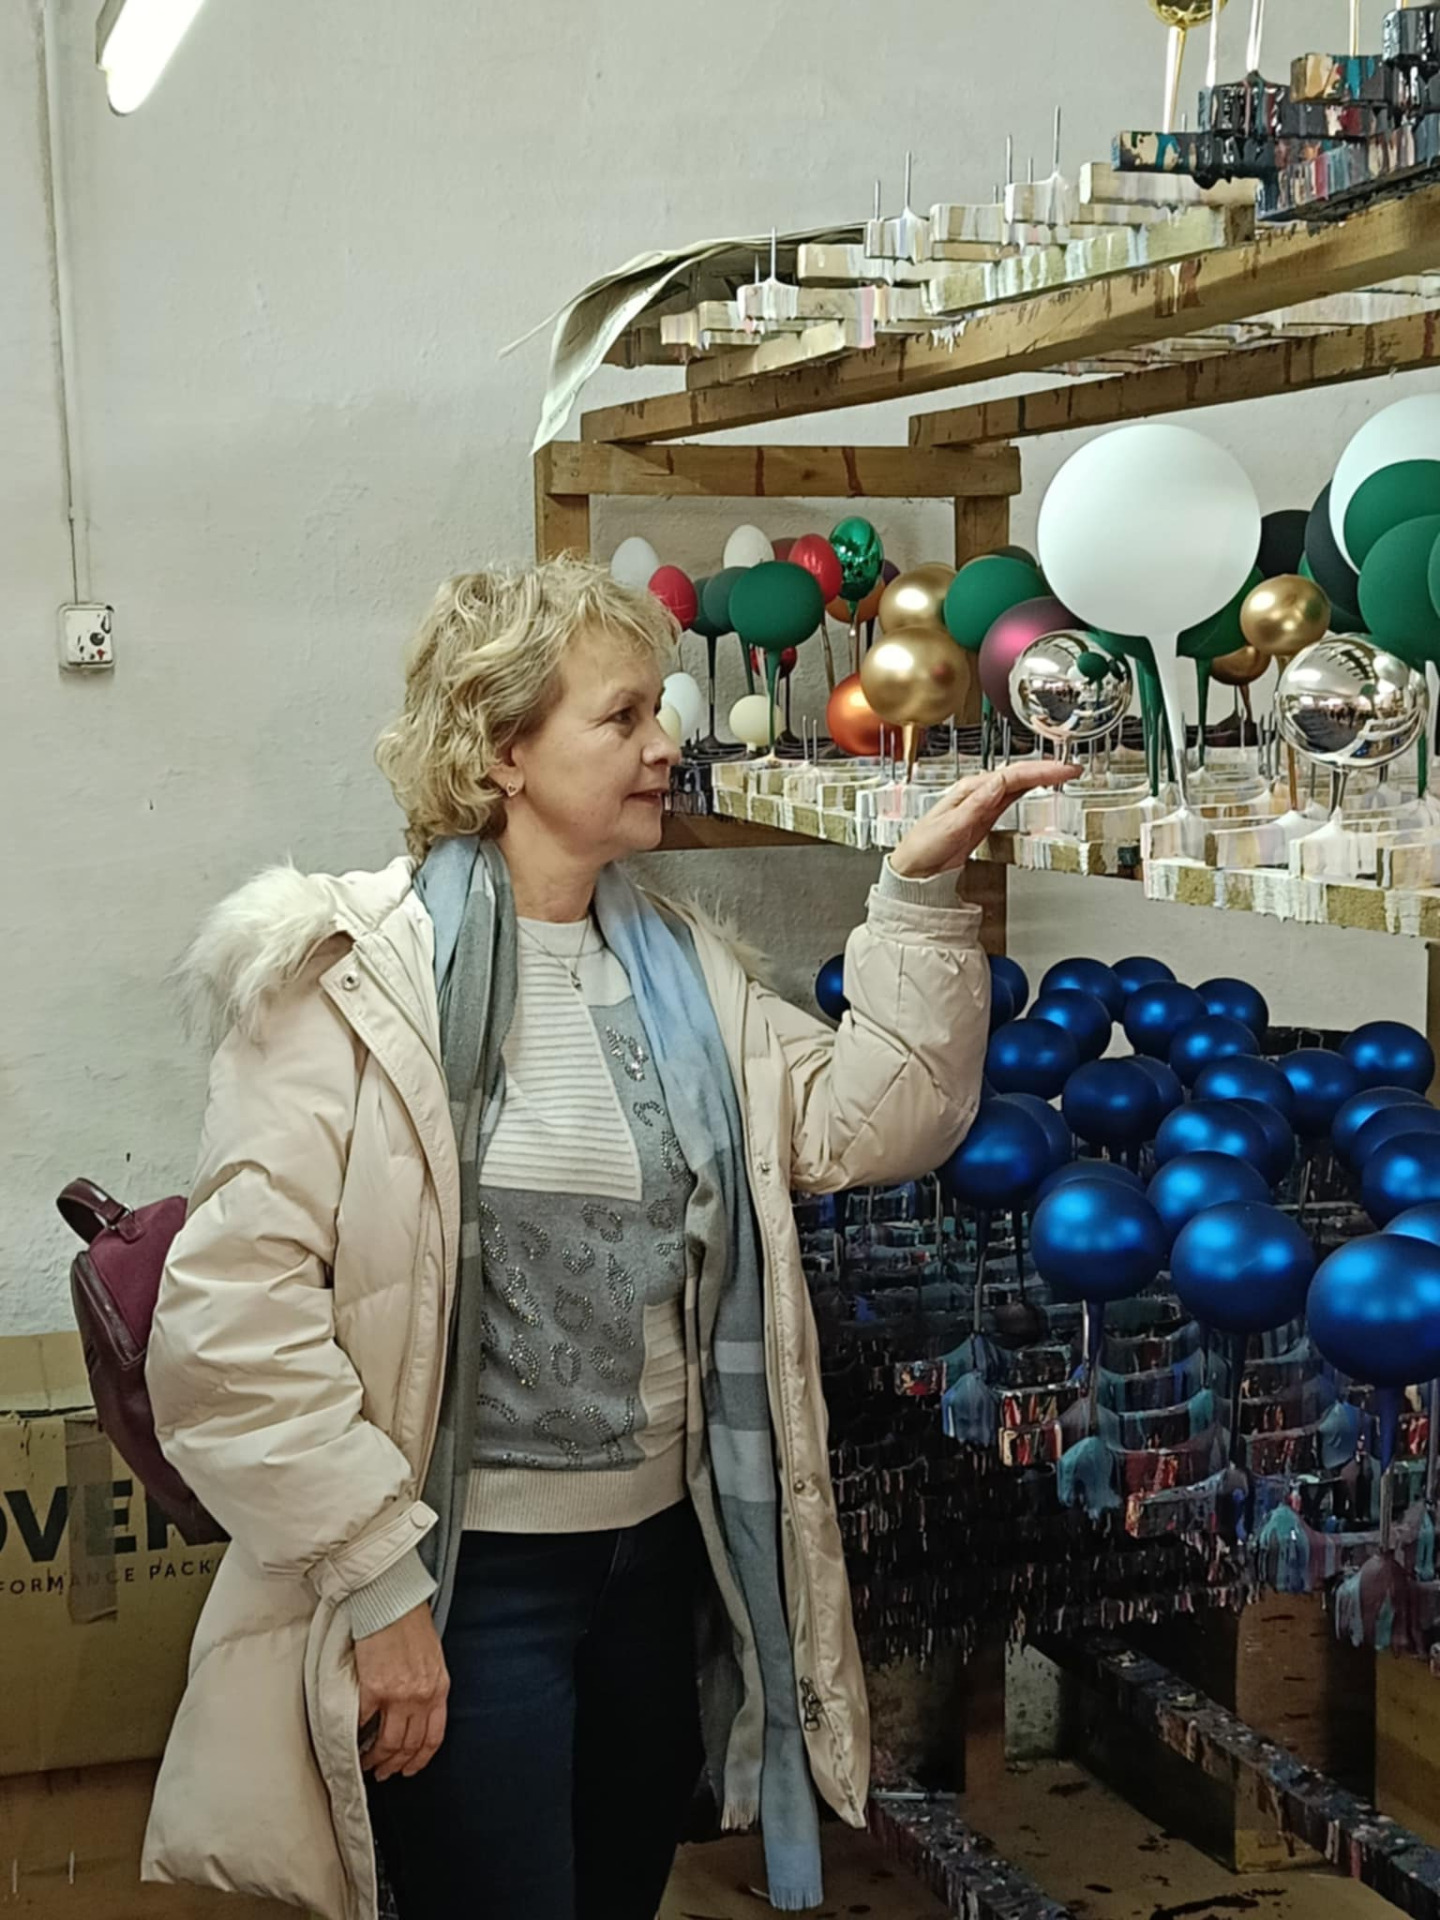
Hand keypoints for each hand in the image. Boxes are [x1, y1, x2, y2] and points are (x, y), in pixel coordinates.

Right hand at [355, 1601, 449, 1780]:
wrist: (392, 1599)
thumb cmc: (410, 1621)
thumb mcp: (432, 1657)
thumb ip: (427, 1684)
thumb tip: (415, 1708)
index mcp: (439, 1688)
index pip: (434, 1736)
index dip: (420, 1759)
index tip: (410, 1769)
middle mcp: (422, 1696)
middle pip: (409, 1745)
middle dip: (395, 1764)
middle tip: (383, 1772)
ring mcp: (398, 1695)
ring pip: (388, 1743)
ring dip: (376, 1758)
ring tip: (367, 1763)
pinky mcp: (374, 1689)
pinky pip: (364, 1723)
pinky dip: (356, 1737)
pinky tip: (352, 1740)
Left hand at [890, 761, 1081, 879]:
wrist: (915, 869)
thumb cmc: (924, 847)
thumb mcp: (952, 825)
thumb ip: (977, 804)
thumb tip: (999, 782)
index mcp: (971, 790)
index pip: (1012, 775)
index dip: (1040, 771)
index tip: (1062, 770)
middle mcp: (978, 792)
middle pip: (1018, 775)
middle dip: (1046, 770)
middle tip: (1072, 769)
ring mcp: (983, 804)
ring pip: (1017, 783)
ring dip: (1041, 777)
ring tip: (1063, 773)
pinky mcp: (985, 816)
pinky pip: (1012, 797)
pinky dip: (1029, 789)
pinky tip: (1039, 787)